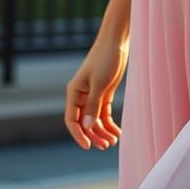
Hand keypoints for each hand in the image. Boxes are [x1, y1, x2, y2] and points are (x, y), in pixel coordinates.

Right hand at [64, 33, 127, 150]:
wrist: (117, 42)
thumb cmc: (105, 59)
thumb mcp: (99, 83)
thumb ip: (93, 105)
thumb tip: (87, 127)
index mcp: (74, 92)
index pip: (72, 119)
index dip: (78, 134)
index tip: (88, 146)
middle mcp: (81, 96)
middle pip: (84, 123)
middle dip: (94, 136)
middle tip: (106, 146)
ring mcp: (92, 96)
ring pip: (95, 120)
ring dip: (103, 132)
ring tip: (114, 141)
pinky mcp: (104, 94)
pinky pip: (103, 114)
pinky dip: (109, 124)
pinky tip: (117, 132)